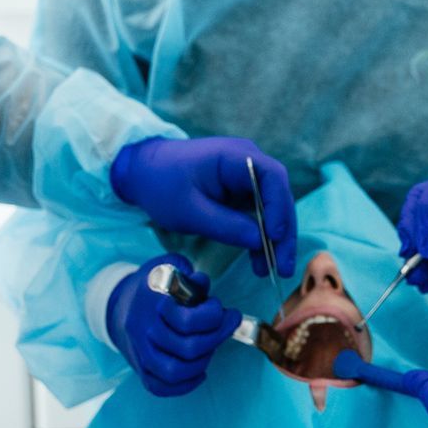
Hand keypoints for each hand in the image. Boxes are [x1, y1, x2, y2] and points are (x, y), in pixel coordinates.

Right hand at [106, 254, 243, 396]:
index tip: (221, 308)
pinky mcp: (141, 370)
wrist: (119, 304)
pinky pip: (160, 387)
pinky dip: (184, 384)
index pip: (187, 321)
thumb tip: (202, 284)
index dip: (212, 316)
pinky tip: (199, 370)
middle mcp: (143, 331)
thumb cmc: (154, 284)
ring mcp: (140, 353)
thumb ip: (188, 274)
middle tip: (228, 324)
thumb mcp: (169, 266)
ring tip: (212, 345)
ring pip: (174, 371)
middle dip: (217, 337)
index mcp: (150, 304)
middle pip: (188, 348)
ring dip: (203, 361)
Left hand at [110, 137, 296, 276]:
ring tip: (273, 271)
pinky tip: (259, 261)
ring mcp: (246, 178)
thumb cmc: (162, 185)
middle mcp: (248, 162)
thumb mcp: (189, 211)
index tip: (274, 235)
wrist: (145, 173)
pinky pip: (259, 214)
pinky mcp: (241, 192)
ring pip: (273, 208)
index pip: (272, 175)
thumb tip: (259, 240)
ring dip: (275, 239)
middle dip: (283, 232)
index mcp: (234, 156)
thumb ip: (225, 225)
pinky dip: (260, 237)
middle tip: (283, 266)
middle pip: (278, 195)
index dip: (279, 206)